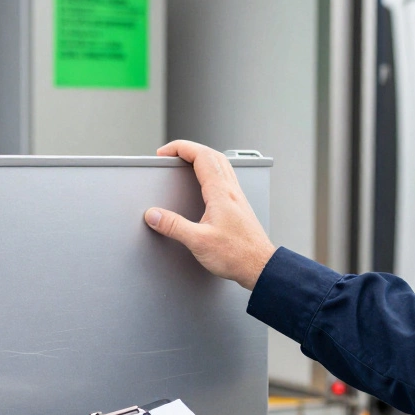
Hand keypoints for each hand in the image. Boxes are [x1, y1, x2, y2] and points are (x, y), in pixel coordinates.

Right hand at [144, 140, 277, 290]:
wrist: (260, 266)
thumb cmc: (237, 254)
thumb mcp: (198, 241)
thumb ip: (174, 226)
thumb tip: (154, 215)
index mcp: (220, 192)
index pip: (201, 156)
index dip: (180, 148)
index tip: (164, 152)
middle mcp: (231, 190)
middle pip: (211, 154)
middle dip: (188, 148)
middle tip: (171, 154)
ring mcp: (237, 197)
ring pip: (220, 164)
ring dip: (201, 157)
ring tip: (185, 161)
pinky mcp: (239, 206)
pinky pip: (225, 177)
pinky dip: (210, 171)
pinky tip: (205, 182)